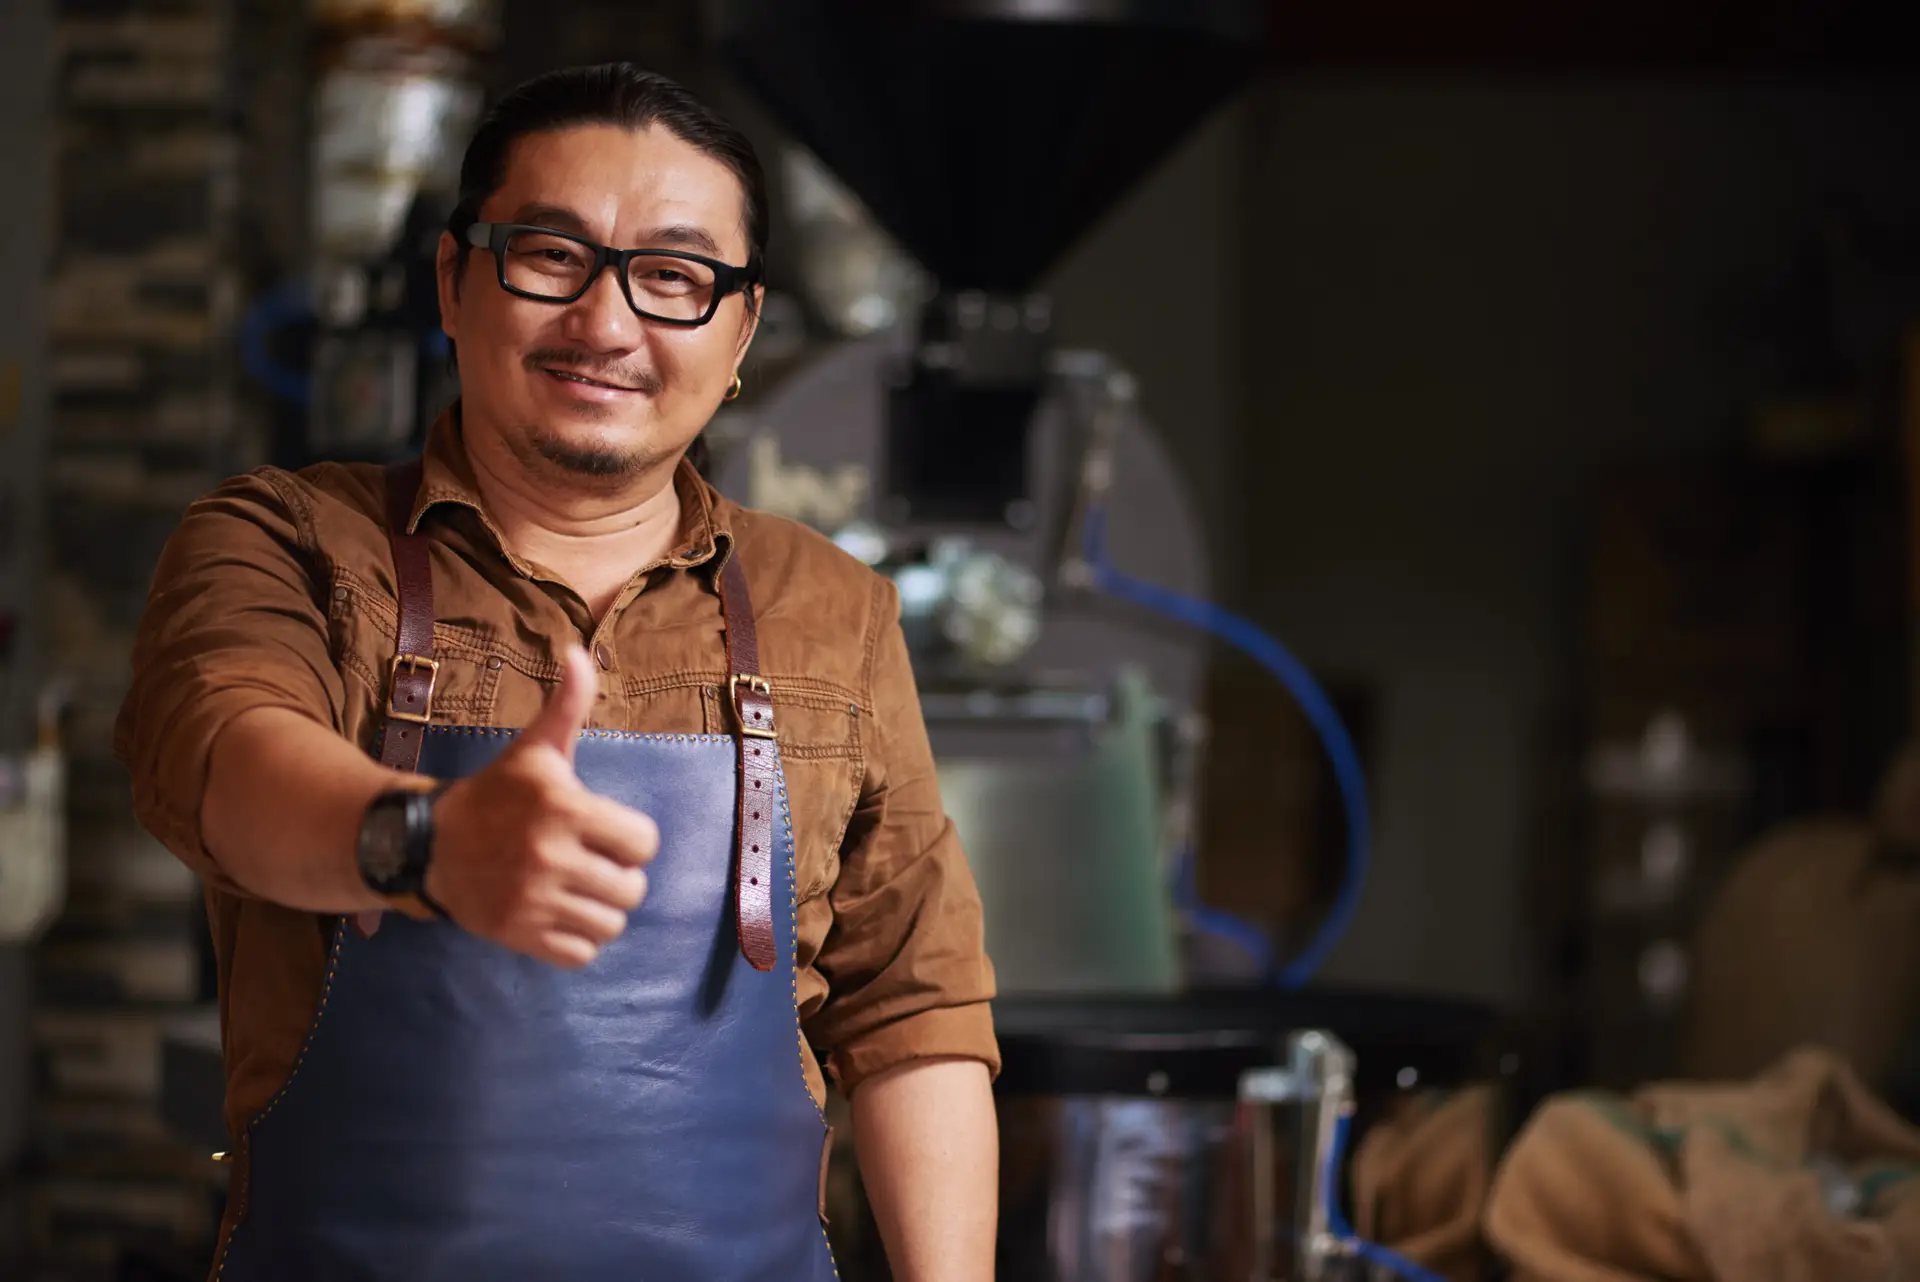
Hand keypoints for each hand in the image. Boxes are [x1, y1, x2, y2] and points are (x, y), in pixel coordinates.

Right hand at [425, 645, 658, 967]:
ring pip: (611, 925)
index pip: (644, 842)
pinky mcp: (518, 935)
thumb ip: (567, 705)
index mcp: (563, 809)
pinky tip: (558, 913)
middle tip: (589, 861)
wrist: (430, 844)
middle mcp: (549, 857)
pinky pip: (581, 954)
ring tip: (574, 887)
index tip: (603, 829)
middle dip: (618, 876)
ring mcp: (533, 901)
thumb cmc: (498, 794)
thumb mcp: (535, 749)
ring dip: (599, 909)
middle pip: (632, 889)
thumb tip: (580, 652)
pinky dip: (577, 940)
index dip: (630, 837)